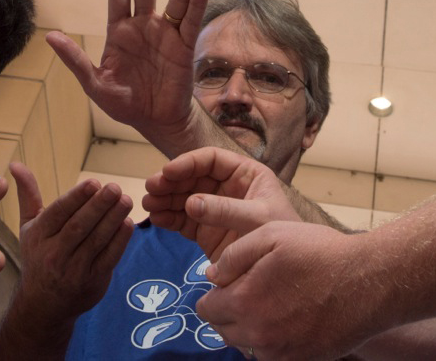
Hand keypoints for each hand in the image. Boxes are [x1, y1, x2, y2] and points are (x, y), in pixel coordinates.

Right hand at [9, 161, 133, 319]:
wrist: (43, 305)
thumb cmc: (38, 255)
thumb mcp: (29, 226)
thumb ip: (28, 195)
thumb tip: (16, 164)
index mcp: (38, 236)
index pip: (58, 214)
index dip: (76, 198)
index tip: (93, 183)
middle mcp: (54, 254)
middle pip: (79, 227)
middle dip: (98, 206)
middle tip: (114, 187)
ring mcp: (74, 270)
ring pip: (96, 241)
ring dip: (113, 219)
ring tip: (126, 199)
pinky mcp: (92, 282)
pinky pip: (109, 258)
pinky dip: (120, 241)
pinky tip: (128, 223)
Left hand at [45, 0, 209, 151]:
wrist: (154, 122)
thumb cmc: (124, 103)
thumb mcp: (94, 84)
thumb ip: (75, 60)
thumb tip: (50, 37)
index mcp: (120, 30)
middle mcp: (144, 25)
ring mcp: (166, 33)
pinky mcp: (184, 46)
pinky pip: (191, 21)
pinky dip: (197, 2)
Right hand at [142, 147, 299, 259]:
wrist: (287, 275)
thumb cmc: (280, 237)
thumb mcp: (258, 219)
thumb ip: (226, 210)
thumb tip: (191, 202)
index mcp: (245, 174)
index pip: (211, 159)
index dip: (188, 162)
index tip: (168, 172)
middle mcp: (227, 188)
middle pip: (192, 176)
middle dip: (171, 181)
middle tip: (151, 188)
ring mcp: (215, 209)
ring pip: (184, 196)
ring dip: (165, 198)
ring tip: (149, 204)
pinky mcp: (206, 230)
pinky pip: (183, 219)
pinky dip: (169, 217)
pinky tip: (157, 218)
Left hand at [196, 222, 368, 360]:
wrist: (369, 282)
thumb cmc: (320, 253)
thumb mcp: (270, 234)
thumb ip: (233, 256)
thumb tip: (212, 276)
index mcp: (244, 302)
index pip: (206, 309)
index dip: (215, 293)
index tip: (231, 282)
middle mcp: (257, 335)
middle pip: (223, 331)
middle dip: (229, 311)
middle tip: (252, 290)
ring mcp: (280, 352)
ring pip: (246, 346)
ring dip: (250, 328)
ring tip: (272, 304)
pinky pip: (271, 356)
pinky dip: (272, 341)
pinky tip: (289, 319)